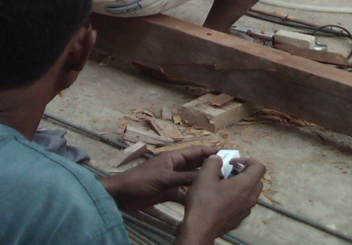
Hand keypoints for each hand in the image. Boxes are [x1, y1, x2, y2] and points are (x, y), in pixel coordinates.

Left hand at [102, 146, 218, 210]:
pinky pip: (184, 193)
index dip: (211, 150)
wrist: (123, 195)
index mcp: (174, 157)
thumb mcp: (165, 178)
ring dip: (203, 181)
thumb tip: (205, 175)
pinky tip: (203, 200)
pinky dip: (192, 196)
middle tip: (228, 169)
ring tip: (219, 184)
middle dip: (210, 165)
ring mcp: (172, 180)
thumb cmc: (142, 180)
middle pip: (196, 164)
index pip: (196, 151)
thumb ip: (184, 177)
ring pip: (192, 179)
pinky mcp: (168, 192)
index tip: (227, 151)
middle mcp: (176, 167)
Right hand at [176, 155, 265, 244]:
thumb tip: (218, 159)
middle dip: (245, 173)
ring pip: (251, 193)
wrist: (199, 230)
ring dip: (241, 185)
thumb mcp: (205, 176)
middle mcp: (250, 198)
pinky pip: (244, 204)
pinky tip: (221, 200)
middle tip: (228, 172)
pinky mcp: (239, 220)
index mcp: (245, 185)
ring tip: (223, 186)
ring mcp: (246, 211)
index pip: (259, 167)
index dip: (247, 160)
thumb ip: (213, 162)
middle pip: (257, 180)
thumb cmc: (204, 201)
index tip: (232, 163)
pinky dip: (237, 198)